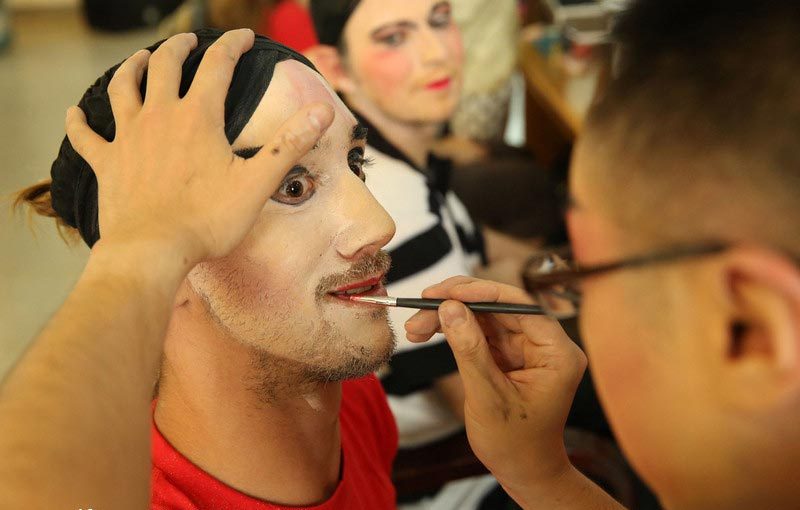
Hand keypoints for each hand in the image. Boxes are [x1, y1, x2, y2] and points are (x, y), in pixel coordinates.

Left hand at [65, 30, 333, 266]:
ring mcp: (129, 137)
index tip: (243, 37)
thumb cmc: (206, 220)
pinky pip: (86, 136)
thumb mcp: (257, 182)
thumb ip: (290, 144)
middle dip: (179, 47)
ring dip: (132, 68)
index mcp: (198, 117)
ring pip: (124, 88)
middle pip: (165, 66)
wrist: (152, 250)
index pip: (218, 66)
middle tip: (189, 41)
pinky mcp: (107, 163)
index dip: (233, 46)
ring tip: (140, 58)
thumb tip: (322, 113)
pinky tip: (75, 114)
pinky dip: (79, 123)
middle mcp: (160, 117)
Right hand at [404, 276, 587, 492]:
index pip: (522, 306)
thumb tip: (449, 308)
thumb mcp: (489, 397)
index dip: (484, 292)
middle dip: (458, 304)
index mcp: (558, 353)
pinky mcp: (508, 353)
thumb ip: (470, 350)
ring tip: (415, 324)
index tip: (448, 291)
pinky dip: (453, 330)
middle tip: (423, 302)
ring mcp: (526, 347)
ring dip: (449, 316)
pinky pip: (479, 331)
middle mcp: (545, 344)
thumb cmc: (515, 443)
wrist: (522, 471)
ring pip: (485, 316)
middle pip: (500, 306)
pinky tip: (427, 332)